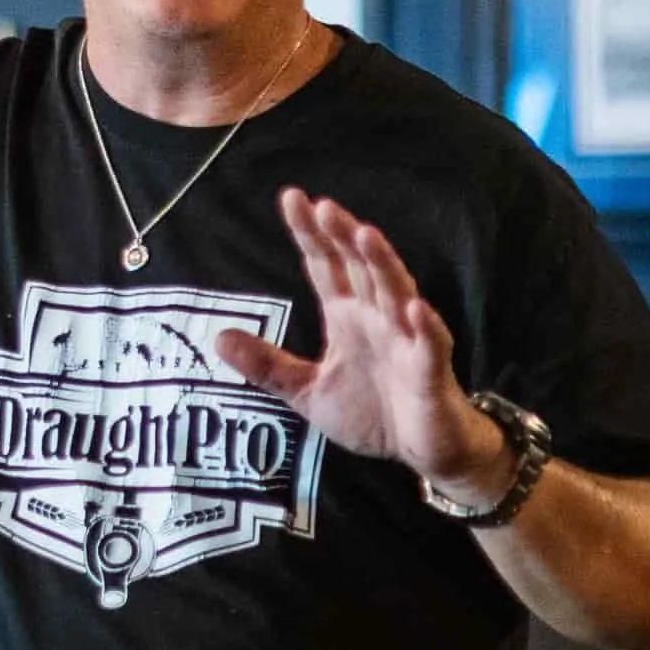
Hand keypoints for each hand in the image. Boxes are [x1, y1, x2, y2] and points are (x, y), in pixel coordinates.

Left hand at [215, 188, 514, 496]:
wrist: (422, 451)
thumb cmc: (372, 413)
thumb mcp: (307, 391)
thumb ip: (268, 366)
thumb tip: (219, 339)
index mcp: (347, 316)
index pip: (326, 266)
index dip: (311, 234)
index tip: (292, 198)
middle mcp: (377, 318)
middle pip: (361, 268)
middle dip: (344, 236)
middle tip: (323, 206)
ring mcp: (407, 341)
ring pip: (396, 293)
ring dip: (382, 264)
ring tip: (365, 233)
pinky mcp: (430, 372)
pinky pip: (429, 345)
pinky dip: (425, 327)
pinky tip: (414, 307)